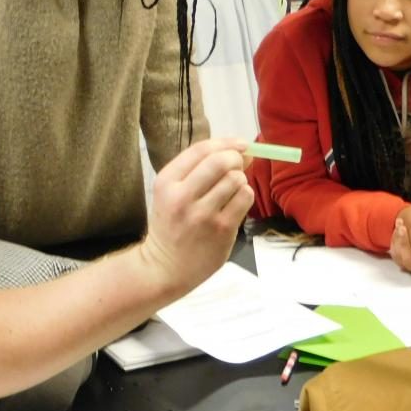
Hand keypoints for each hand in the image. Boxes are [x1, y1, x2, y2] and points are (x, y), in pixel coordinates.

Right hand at [137, 139, 254, 296]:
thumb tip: (242, 151)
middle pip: (221, 161)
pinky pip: (245, 198)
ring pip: (236, 179)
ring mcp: (203, 215)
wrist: (165, 268)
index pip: (201, 150)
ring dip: (240, 180)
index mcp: (166, 182)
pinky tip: (235, 204)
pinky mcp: (221, 230)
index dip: (226, 142)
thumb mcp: (171, 192)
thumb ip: (200, 169)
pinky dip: (245, 196)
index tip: (240, 144)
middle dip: (235, 158)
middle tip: (237, 165)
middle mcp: (182, 197)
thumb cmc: (171, 225)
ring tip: (231, 191)